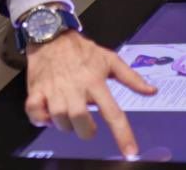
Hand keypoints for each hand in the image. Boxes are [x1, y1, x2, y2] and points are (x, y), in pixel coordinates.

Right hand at [24, 30, 154, 157]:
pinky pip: (34, 111)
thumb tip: (151, 91)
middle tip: (86, 124)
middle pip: (81, 120)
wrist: (51, 33)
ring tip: (68, 114)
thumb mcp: (109, 59)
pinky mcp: (36, 88)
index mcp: (95, 81)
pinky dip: (40, 118)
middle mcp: (75, 87)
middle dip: (85, 130)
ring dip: (65, 124)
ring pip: (60, 119)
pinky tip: (47, 114)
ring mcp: (54, 88)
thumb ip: (131, 77)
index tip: (130, 151)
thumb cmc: (81, 49)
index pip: (112, 113)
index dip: (122, 134)